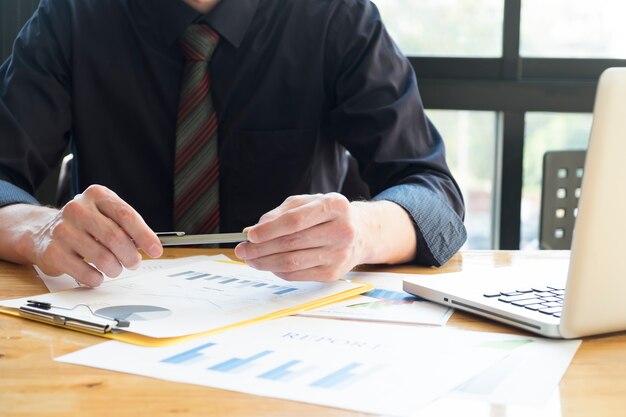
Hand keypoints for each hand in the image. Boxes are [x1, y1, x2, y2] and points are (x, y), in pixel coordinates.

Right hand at [30, 185, 161, 286]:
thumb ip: (128, 226)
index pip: (126, 215)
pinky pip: (85, 272)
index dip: (144, 235)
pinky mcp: (53, 252)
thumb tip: (149, 246)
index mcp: (96, 195)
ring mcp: (63, 230)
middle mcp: (77, 209)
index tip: (156, 250)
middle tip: (134, 263)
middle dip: (130, 256)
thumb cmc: (85, 224)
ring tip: (115, 268)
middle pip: (115, 237)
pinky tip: (98, 275)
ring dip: (115, 268)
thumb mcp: (106, 215)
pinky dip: (97, 278)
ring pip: (102, 257)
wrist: (43, 231)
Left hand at [234, 193, 364, 281]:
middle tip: (242, 250)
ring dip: (265, 263)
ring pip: (292, 263)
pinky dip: (277, 271)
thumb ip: (281, 213)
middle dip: (260, 248)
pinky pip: (297, 275)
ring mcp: (339, 254)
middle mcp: (342, 230)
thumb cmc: (328, 214)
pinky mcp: (333, 273)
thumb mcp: (308, 202)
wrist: (361, 233)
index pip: (295, 221)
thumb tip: (253, 230)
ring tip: (250, 259)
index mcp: (335, 206)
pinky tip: (268, 264)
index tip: (249, 235)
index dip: (269, 230)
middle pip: (291, 243)